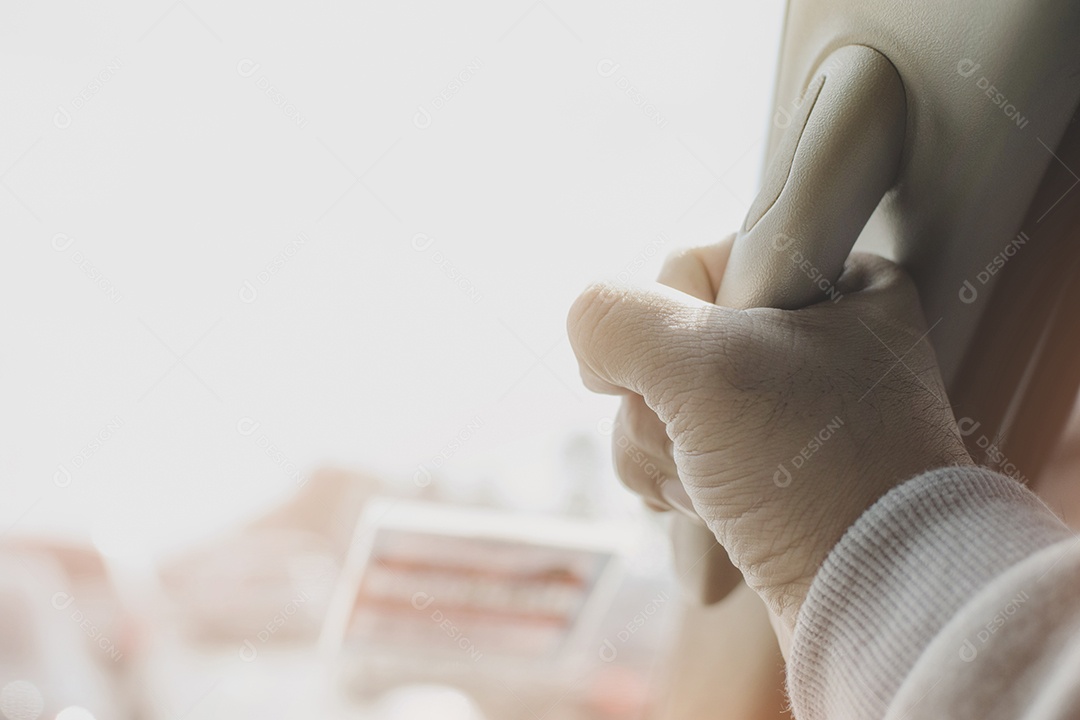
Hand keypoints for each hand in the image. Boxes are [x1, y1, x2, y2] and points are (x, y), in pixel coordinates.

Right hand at [567, 237, 971, 632]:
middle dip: (662, 408)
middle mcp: (810, 337)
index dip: (672, 325)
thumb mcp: (701, 366)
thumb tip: (591, 345)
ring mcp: (783, 407)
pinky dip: (675, 482)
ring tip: (715, 490)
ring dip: (662, 453)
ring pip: (659, 401)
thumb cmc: (812, 476)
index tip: (706, 375)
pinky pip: (677, 449)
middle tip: (708, 442)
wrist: (871, 606)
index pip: (693, 265)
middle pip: (665, 343)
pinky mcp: (762, 464)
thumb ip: (615, 318)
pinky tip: (710, 510)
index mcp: (832, 283)